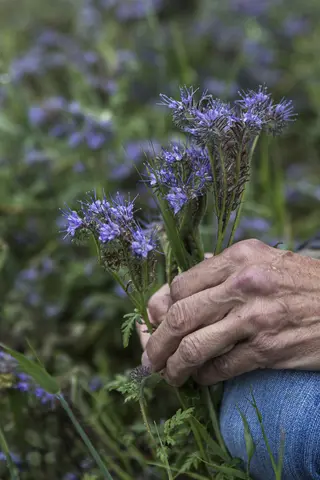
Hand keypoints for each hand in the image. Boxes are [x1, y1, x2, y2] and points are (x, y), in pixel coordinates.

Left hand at [144, 239, 319, 385]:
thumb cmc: (304, 282)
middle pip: (180, 315)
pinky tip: (201, 377)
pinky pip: (222, 366)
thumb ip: (224, 269)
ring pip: (195, 346)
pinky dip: (205, 376)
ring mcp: (255, 318)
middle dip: (156, 341)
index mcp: (238, 257)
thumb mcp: (265, 260)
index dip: (161, 307)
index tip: (155, 321)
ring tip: (168, 375)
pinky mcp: (268, 349)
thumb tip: (184, 283)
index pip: (181, 284)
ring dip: (174, 366)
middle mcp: (243, 284)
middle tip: (149, 357)